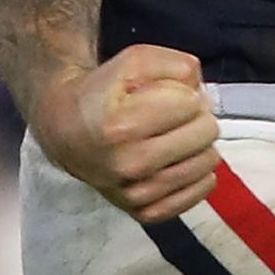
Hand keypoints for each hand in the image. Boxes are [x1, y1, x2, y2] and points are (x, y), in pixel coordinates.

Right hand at [31, 44, 220, 222]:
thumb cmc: (103, 93)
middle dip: (196, 116)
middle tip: (174, 115)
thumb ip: (176, 64)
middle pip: (205, 133)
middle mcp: (129, 165)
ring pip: (208, 162)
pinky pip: (201, 191)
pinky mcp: (146, 213)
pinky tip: (180, 160)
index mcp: (123, 126)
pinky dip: (198, 172)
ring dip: (199, 144)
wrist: (67, 131)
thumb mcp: (134, 61)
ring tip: (175, 136)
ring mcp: (138, 194)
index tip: (166, 96)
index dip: (184, 93)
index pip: (191, 104)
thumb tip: (202, 88)